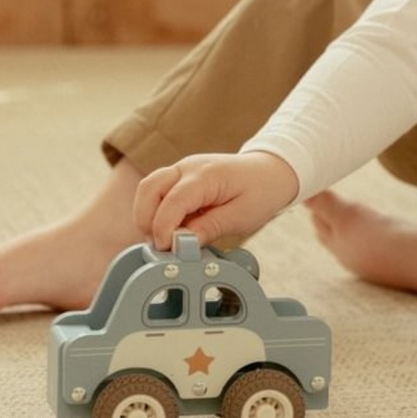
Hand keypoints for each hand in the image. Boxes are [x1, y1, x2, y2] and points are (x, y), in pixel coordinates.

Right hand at [133, 151, 299, 250]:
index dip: (164, 227)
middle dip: (146, 219)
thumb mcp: (242, 216)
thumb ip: (210, 228)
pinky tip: (173, 230)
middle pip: (149, 187)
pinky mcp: (179, 178)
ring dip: (147, 215)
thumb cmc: (260, 191)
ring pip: (147, 188)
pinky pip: (157, 192)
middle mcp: (187, 167)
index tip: (166, 250)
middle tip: (160, 246)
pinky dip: (156, 212)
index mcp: (206, 175)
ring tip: (165, 240)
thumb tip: (181, 244)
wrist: (270, 172)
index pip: (173, 200)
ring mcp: (181, 170)